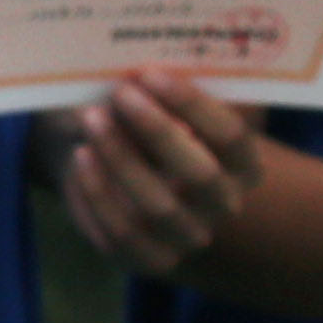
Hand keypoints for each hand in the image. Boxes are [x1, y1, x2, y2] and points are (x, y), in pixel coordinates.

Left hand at [65, 71, 264, 276]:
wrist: (123, 176)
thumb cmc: (148, 129)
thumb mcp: (164, 108)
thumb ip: (165, 93)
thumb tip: (139, 63)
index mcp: (243, 164)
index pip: (232, 137)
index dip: (193, 105)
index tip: (150, 75)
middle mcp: (223, 203)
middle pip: (200, 173)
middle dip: (156, 131)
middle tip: (119, 94)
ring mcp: (189, 235)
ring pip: (157, 206)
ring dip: (120, 159)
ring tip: (90, 120)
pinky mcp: (149, 259)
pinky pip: (121, 235)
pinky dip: (96, 196)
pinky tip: (79, 159)